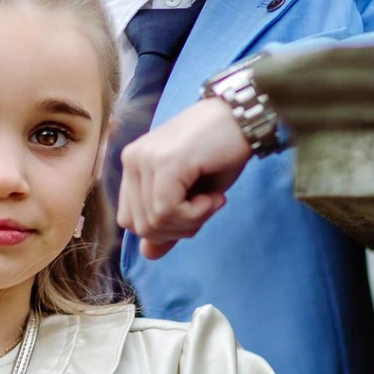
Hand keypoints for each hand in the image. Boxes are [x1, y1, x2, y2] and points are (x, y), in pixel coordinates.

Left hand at [116, 97, 251, 258]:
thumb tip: (148, 255)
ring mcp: (145, 159)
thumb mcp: (192, 194)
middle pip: (140, 226)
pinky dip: (195, 214)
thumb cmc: (221, 152)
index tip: (193, 212)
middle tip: (207, 207)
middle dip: (178, 229)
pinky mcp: (164, 163)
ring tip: (212, 199)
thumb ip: (168, 221)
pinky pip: (167, 211)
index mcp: (133, 165)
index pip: (130, 220)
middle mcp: (132, 159)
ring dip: (191, 221)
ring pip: (154, 222)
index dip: (162, 229)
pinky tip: (214, 197)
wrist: (244, 118)